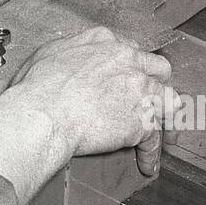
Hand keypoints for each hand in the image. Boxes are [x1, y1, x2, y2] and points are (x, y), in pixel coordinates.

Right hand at [7, 26, 174, 173]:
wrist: (43, 114)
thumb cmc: (37, 87)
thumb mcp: (49, 53)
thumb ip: (69, 52)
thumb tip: (68, 62)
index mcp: (103, 42)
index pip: (129, 50)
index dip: (128, 66)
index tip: (124, 76)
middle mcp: (128, 60)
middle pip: (157, 68)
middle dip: (153, 82)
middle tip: (145, 96)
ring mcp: (139, 90)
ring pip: (168, 99)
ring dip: (162, 113)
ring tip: (158, 127)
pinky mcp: (142, 121)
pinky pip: (154, 139)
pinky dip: (150, 153)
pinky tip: (147, 163)